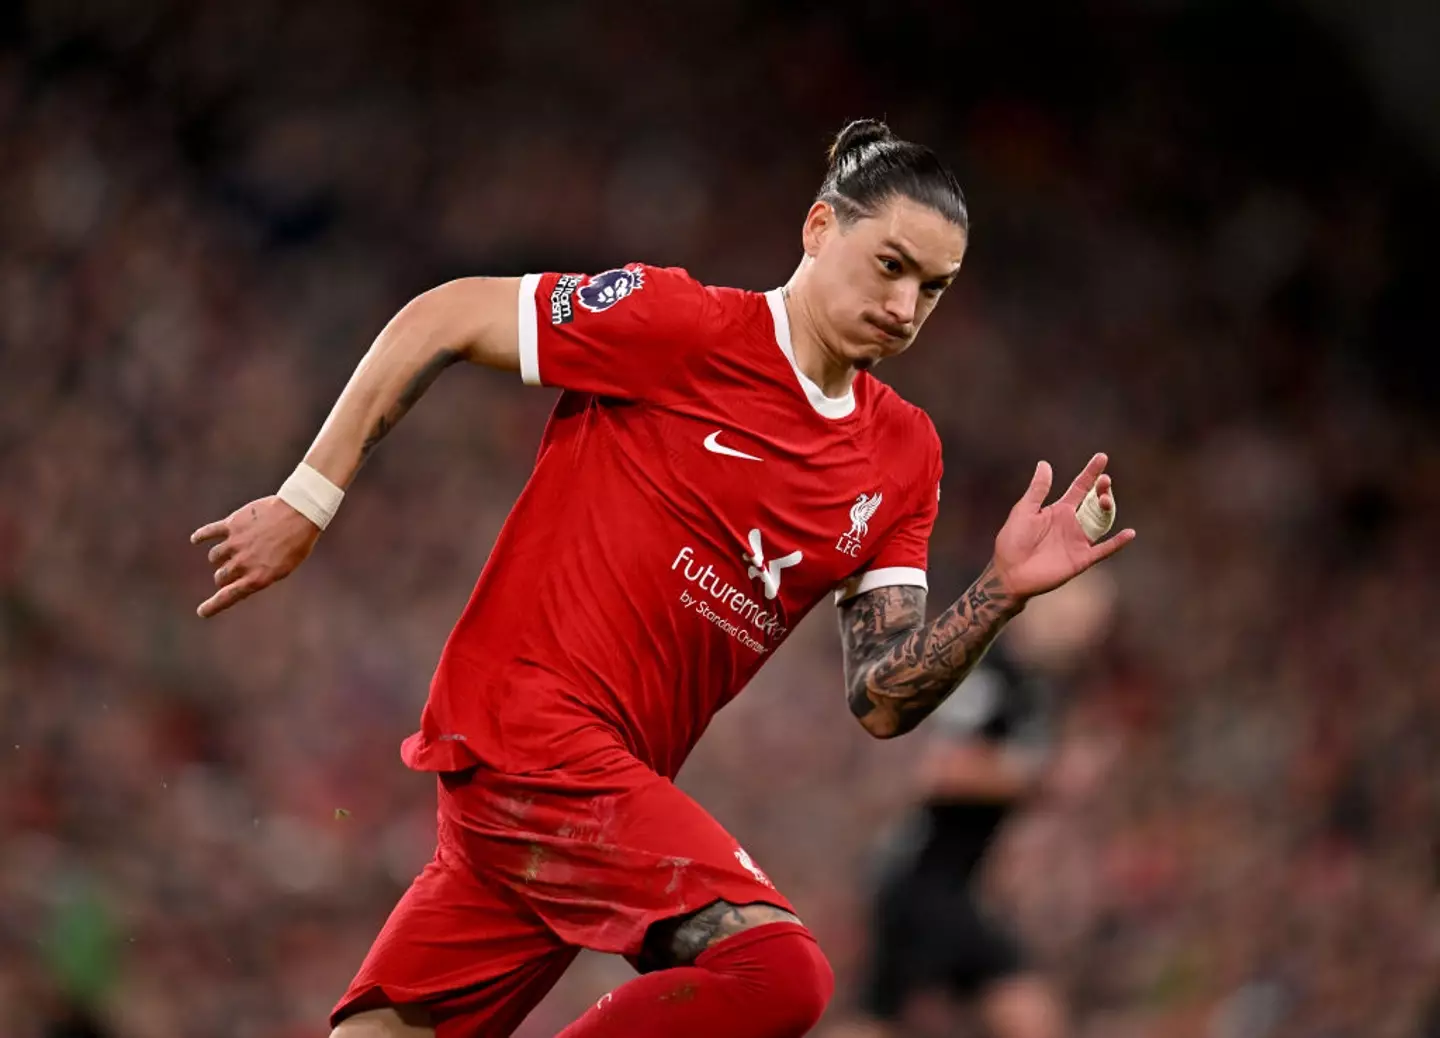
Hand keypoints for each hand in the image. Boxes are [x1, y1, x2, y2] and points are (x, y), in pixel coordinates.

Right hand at [190, 496, 320, 617]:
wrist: (300, 512)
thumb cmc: (296, 542)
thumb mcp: (284, 568)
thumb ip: (259, 576)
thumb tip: (238, 582)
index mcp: (258, 577)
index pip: (229, 596)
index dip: (213, 606)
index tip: (202, 612)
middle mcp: (243, 563)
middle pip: (220, 576)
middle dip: (223, 576)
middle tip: (232, 570)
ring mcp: (235, 543)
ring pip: (214, 557)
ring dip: (219, 557)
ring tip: (232, 551)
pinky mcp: (232, 524)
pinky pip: (209, 532)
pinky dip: (201, 536)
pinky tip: (196, 539)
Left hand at [991, 453, 1135, 600]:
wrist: (1009, 573)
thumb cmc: (1012, 541)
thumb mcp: (1024, 510)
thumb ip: (1037, 489)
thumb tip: (1045, 463)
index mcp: (1059, 510)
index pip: (1080, 487)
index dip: (1091, 473)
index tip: (1102, 457)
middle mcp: (1072, 524)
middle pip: (1094, 502)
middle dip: (1101, 489)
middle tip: (1103, 480)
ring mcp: (1078, 541)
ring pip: (1102, 522)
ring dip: (1107, 509)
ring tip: (1104, 499)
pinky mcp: (1081, 559)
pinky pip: (1103, 550)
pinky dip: (1117, 543)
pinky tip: (1129, 533)